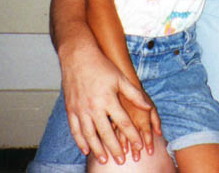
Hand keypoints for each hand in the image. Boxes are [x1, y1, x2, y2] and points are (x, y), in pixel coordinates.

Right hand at [60, 42, 153, 164]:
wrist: (78, 57)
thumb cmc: (102, 67)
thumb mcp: (121, 78)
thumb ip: (135, 94)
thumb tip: (148, 107)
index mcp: (108, 99)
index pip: (123, 123)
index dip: (132, 136)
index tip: (139, 146)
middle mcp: (93, 107)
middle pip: (106, 133)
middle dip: (116, 148)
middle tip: (122, 160)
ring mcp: (80, 109)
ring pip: (89, 135)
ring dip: (98, 149)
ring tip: (105, 159)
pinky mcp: (70, 109)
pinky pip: (75, 130)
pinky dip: (80, 141)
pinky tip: (86, 149)